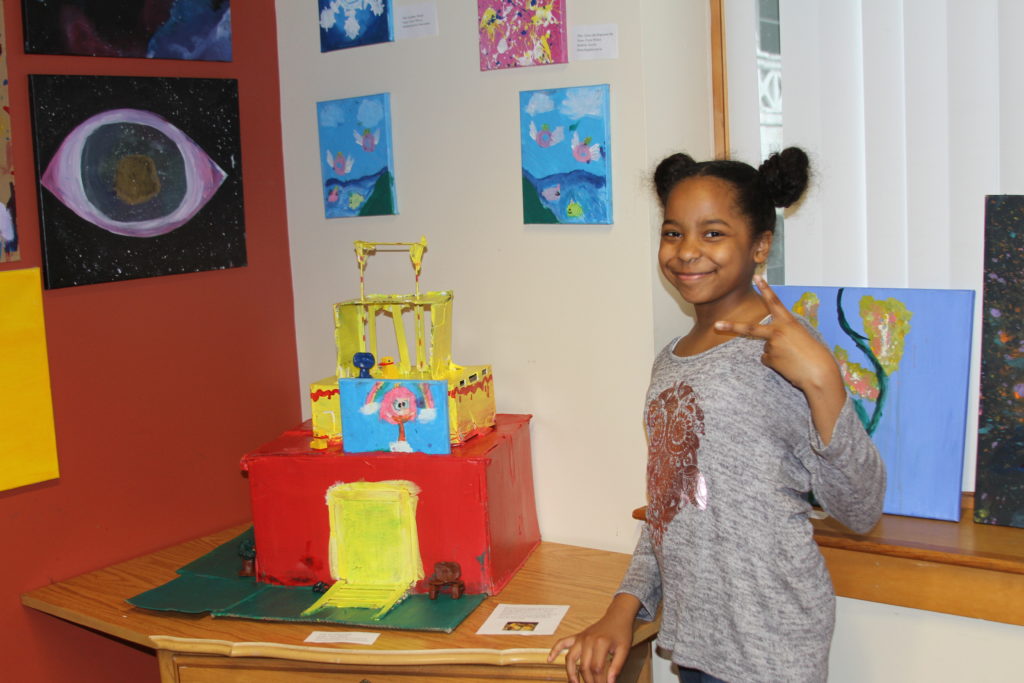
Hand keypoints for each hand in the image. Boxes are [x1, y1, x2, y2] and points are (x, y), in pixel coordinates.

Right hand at [547, 594, 638, 682]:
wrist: (617, 617)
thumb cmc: (621, 633)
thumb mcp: (624, 650)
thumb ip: (617, 666)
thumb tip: (610, 682)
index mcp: (601, 643)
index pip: (597, 668)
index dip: (599, 681)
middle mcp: (588, 640)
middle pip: (584, 666)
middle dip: (588, 681)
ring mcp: (580, 638)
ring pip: (570, 658)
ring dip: (571, 673)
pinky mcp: (577, 637)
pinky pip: (562, 643)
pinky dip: (555, 650)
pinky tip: (550, 660)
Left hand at [713, 276, 837, 391]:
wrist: (819, 373)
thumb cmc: (814, 355)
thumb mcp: (800, 337)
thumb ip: (783, 334)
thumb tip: (765, 348)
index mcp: (789, 322)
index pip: (775, 302)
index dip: (766, 289)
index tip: (757, 277)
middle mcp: (778, 331)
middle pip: (749, 329)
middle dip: (731, 327)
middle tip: (716, 325)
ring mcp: (772, 345)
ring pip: (766, 348)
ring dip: (776, 353)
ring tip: (792, 358)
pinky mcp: (770, 359)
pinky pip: (768, 360)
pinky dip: (776, 363)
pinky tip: (788, 365)